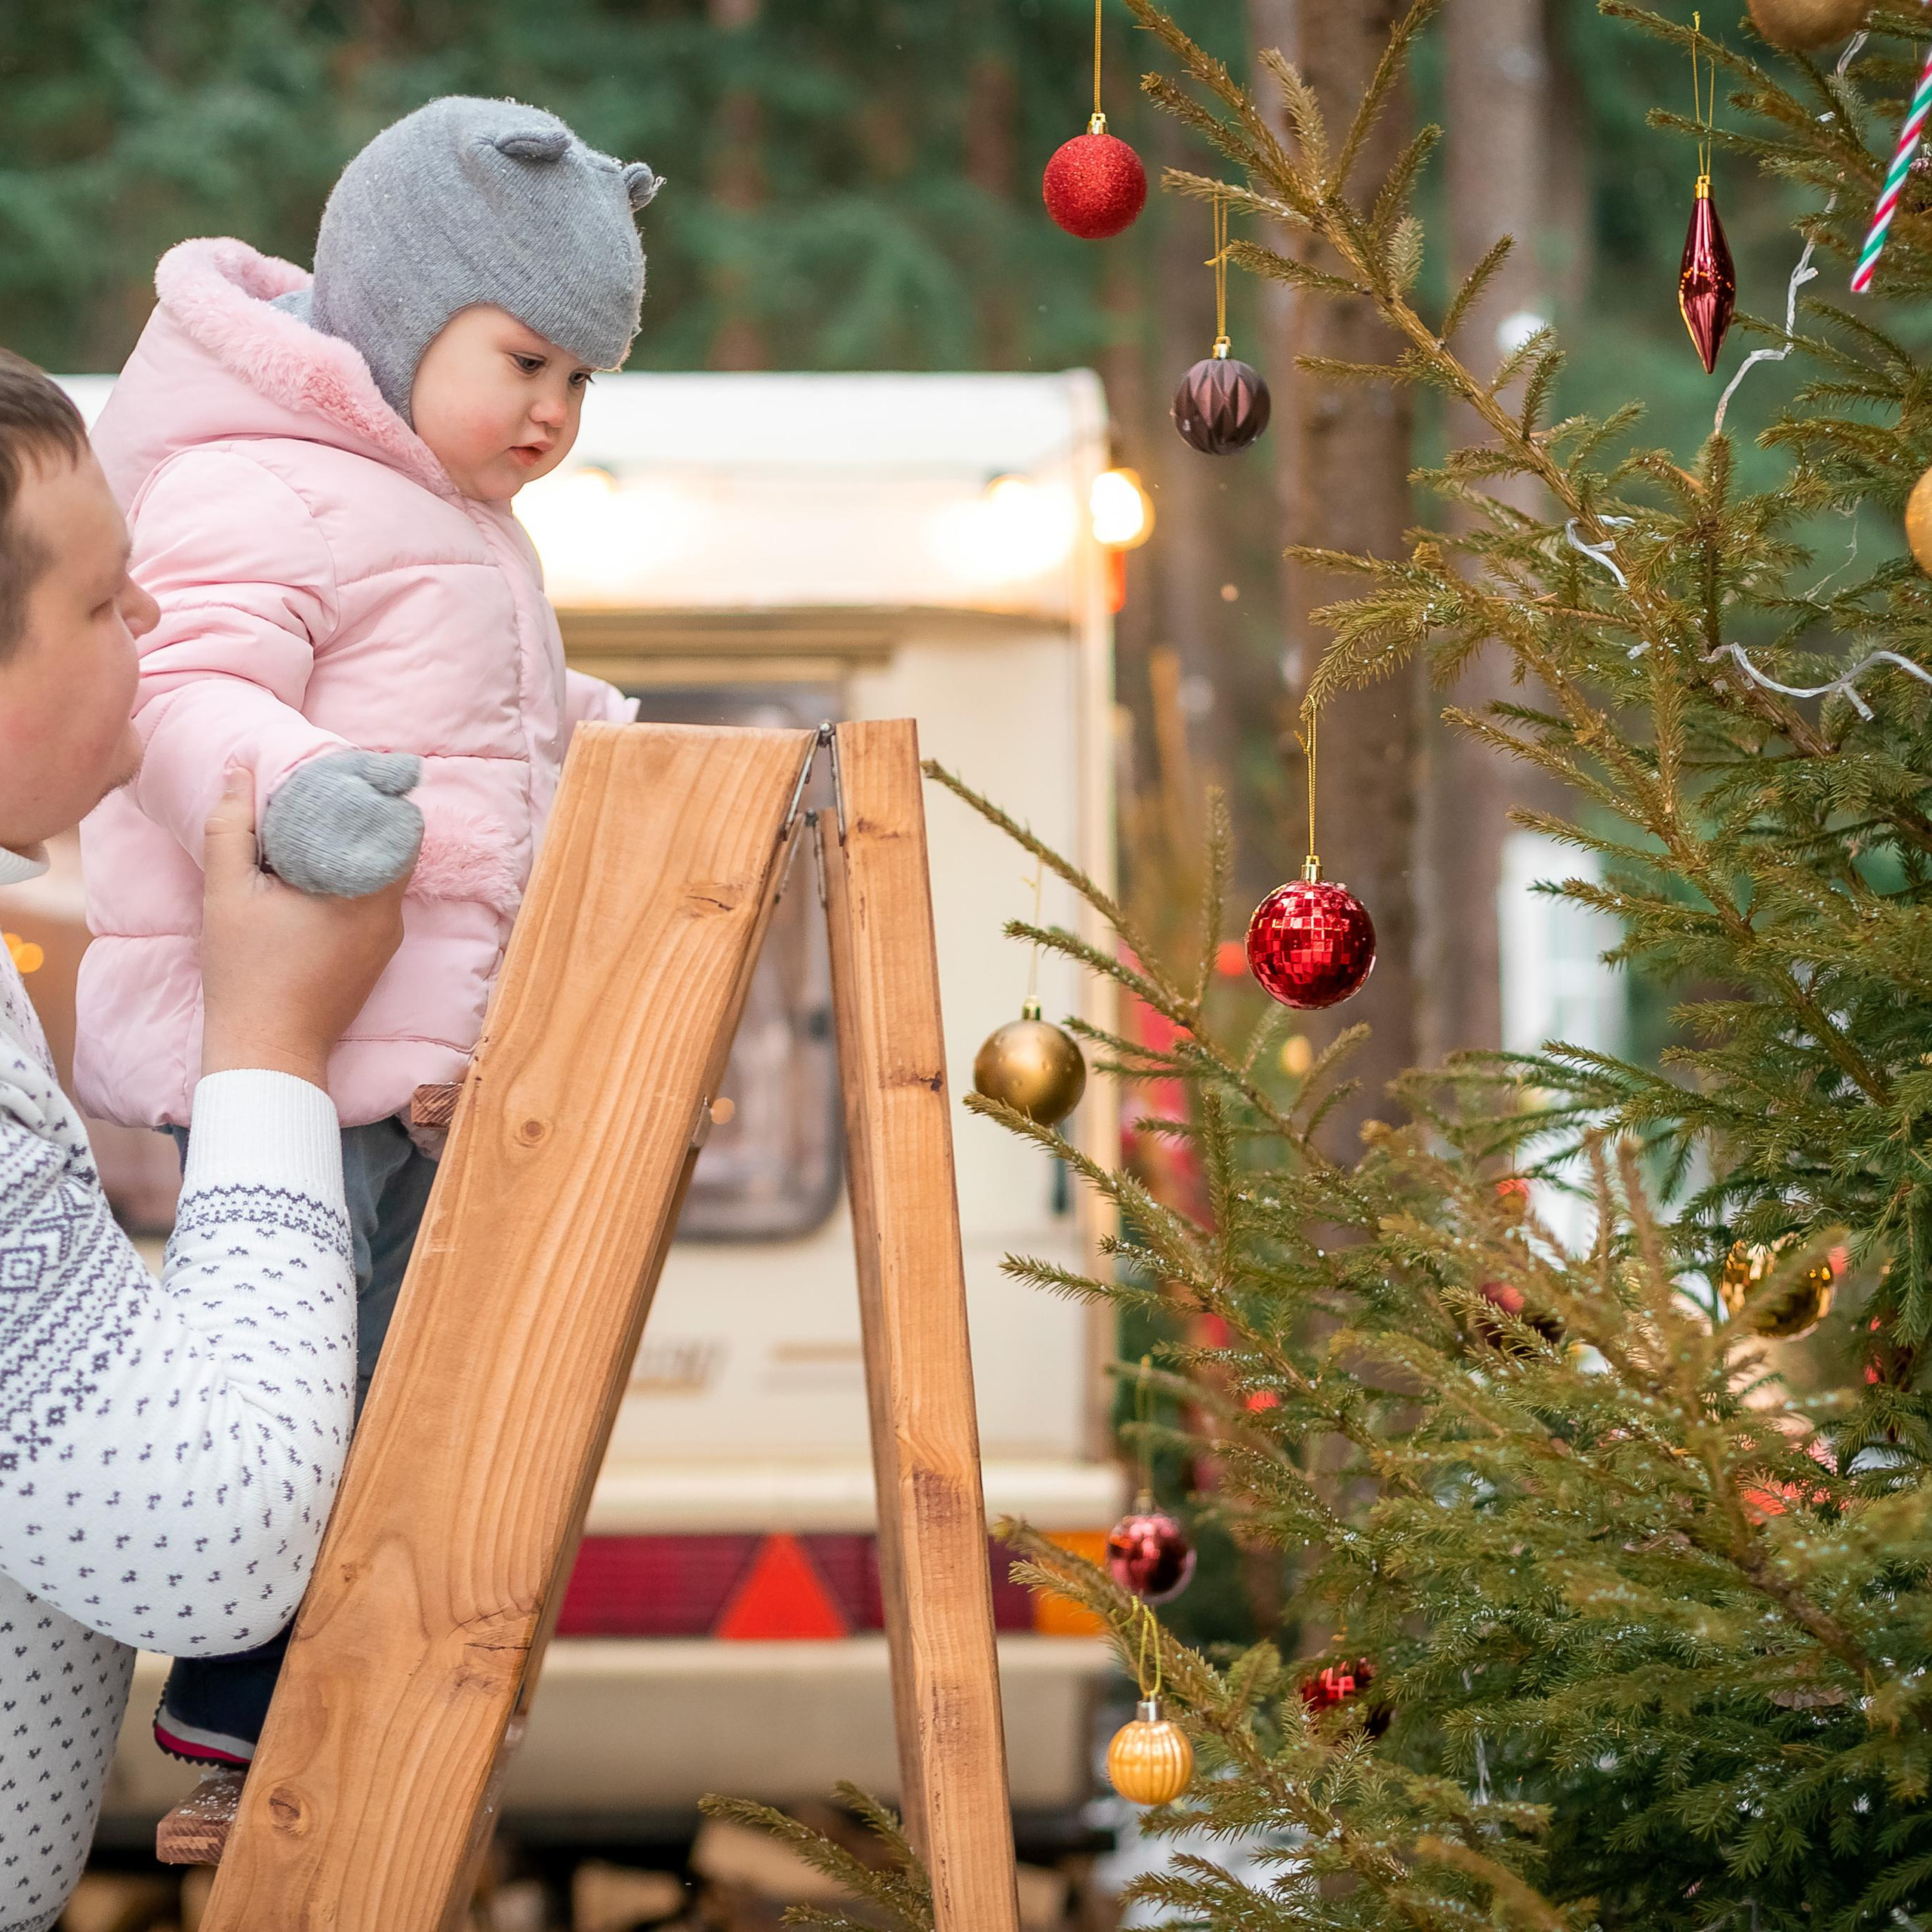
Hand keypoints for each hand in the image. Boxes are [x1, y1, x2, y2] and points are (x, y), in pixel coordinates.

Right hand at [199, 767, 409, 1088]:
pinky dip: (355, 883)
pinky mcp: (378, 958)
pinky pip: (377, 904)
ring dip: (357, 852)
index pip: (397, 824)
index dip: (373, 794)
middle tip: (325, 797)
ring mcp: (389, 939)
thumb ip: (231, 827)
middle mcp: (391, 914)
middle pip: (394, 847)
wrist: (268, 1049)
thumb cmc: (246, 974)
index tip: (344, 775)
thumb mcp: (227, 893)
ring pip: (386, 876)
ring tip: (316, 830)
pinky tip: (318, 876)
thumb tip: (240, 771)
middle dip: (363, 820)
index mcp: (366, 892)